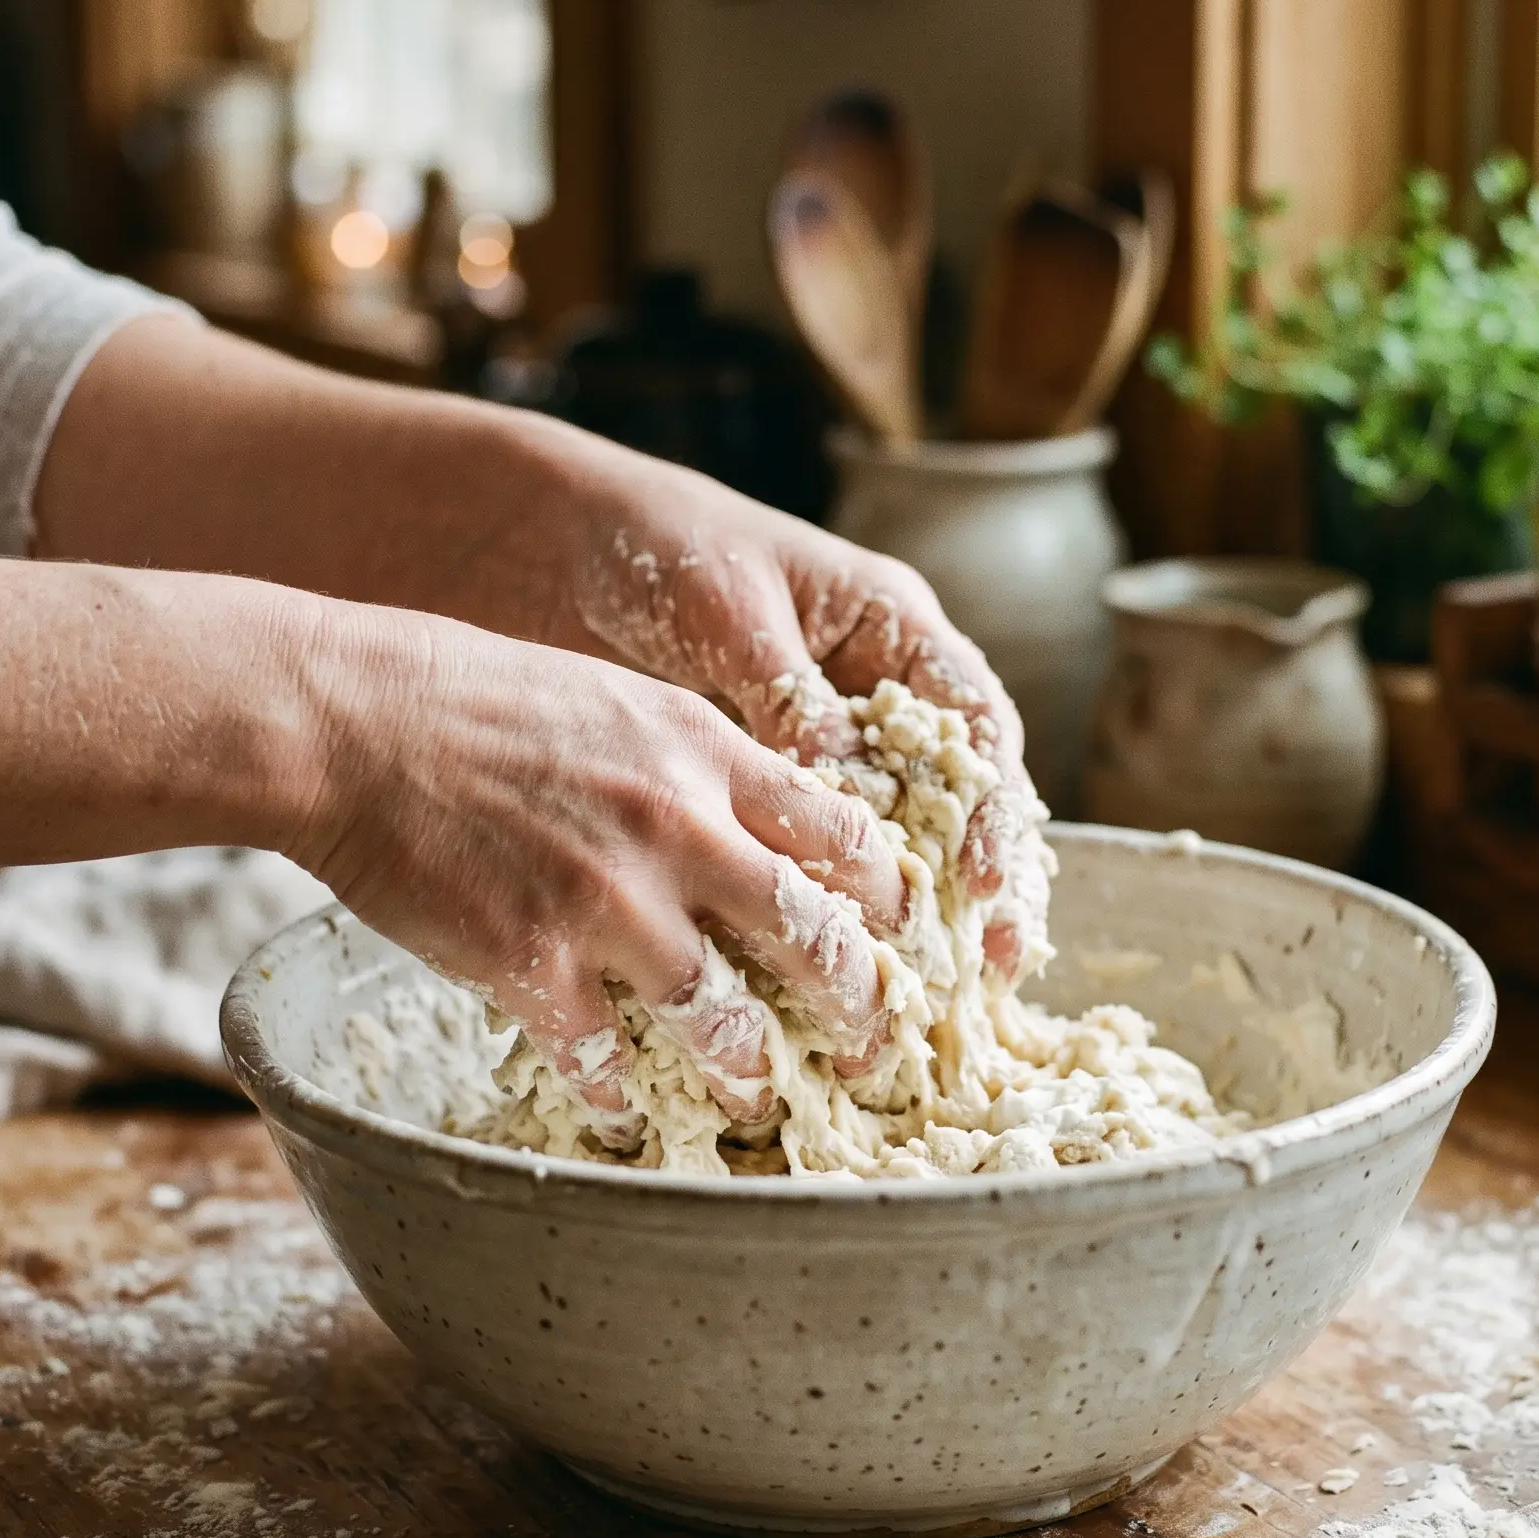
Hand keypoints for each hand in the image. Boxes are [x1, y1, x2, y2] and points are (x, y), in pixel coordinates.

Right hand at [297, 604, 906, 1134]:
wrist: (354, 720)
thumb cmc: (482, 697)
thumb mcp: (623, 701)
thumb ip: (701, 764)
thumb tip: (762, 825)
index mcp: (707, 754)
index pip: (844, 835)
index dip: (886, 896)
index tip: (900, 932)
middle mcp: (677, 830)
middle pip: (813, 937)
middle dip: (859, 1003)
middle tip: (873, 1043)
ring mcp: (606, 903)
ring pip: (723, 1019)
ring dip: (750, 1069)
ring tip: (761, 1095)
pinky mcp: (529, 963)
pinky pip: (602, 1059)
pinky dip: (620, 1092)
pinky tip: (626, 1108)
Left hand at [553, 454, 1041, 972]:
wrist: (548, 543)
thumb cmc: (655, 545)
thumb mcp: (730, 608)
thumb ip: (789, 692)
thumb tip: (845, 788)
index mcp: (888, 627)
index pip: (970, 723)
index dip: (989, 805)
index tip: (979, 881)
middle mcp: (869, 692)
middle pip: (952, 796)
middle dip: (980, 882)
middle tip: (990, 967)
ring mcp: (819, 742)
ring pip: (889, 836)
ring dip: (908, 912)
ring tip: (927, 995)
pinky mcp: (758, 785)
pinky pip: (806, 854)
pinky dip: (821, 909)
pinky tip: (822, 971)